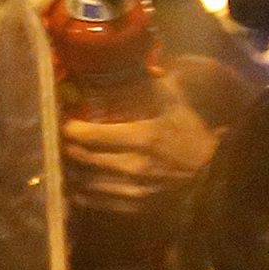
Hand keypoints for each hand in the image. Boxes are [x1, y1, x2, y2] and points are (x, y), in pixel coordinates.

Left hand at [61, 92, 218, 216]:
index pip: (90, 135)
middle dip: (64, 146)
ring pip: (84, 182)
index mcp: (143, 137)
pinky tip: (75, 180)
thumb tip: (130, 63)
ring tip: (62, 157)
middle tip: (55, 136)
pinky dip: (80, 191)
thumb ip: (150, 82)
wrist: (214, 172)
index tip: (60, 118)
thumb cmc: (191, 132)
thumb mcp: (175, 101)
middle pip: (81, 158)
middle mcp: (133, 166)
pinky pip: (95, 201)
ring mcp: (132, 190)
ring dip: (68, 169)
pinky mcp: (133, 206)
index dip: (68, 127)